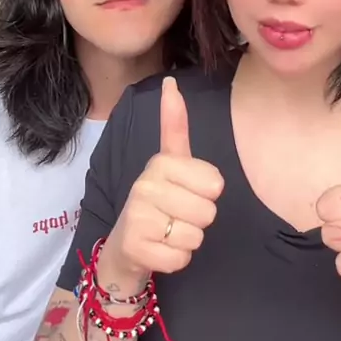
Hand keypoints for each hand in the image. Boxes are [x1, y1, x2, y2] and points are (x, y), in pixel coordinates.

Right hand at [103, 76, 223, 284]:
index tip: (187, 189)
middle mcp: (145, 184)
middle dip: (198, 220)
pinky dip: (175, 260)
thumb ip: (174, 125)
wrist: (125, 244)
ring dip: (186, 240)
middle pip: (208, 211)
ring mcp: (138, 216)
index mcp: (160, 162)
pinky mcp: (136, 247)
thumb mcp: (170, 162)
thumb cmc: (157, 200)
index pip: (215, 183)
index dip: (208, 192)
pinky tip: (158, 249)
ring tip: (166, 232)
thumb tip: (171, 81)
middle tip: (174, 215)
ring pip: (196, 235)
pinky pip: (181, 258)